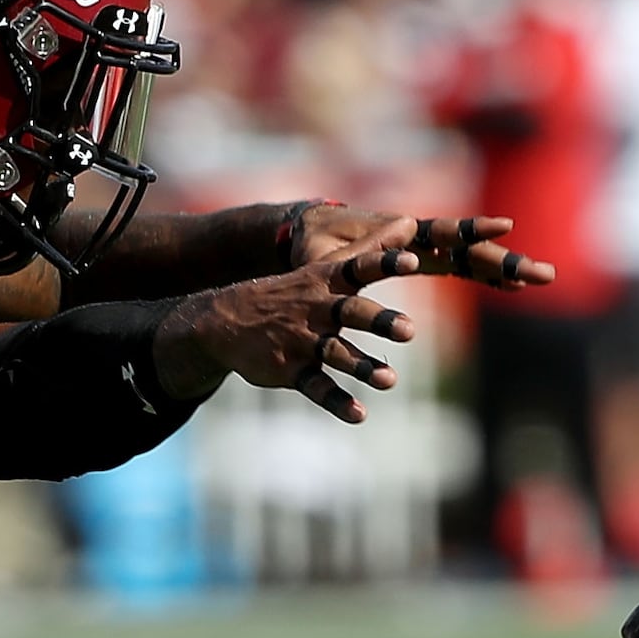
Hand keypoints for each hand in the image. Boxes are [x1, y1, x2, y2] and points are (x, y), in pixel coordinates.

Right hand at [158, 245, 418, 422]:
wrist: (224, 320)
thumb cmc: (291, 292)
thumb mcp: (325, 268)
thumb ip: (370, 250)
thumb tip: (410, 222)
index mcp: (326, 282)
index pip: (360, 267)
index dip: (385, 262)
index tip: (413, 260)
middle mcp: (317, 310)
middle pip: (351, 312)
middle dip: (380, 320)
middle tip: (409, 330)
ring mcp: (302, 341)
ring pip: (336, 353)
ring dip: (362, 366)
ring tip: (390, 381)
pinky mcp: (291, 370)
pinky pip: (316, 387)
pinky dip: (336, 402)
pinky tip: (359, 415)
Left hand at [289, 206, 560, 291]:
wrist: (309, 233)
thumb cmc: (313, 246)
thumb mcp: (324, 257)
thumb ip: (345, 258)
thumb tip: (363, 257)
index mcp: (400, 232)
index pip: (444, 230)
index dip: (474, 229)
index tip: (507, 226)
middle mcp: (419, 238)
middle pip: (471, 249)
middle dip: (508, 260)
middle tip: (545, 273)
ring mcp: (425, 249)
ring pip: (472, 258)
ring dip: (506, 269)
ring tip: (540, 278)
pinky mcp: (423, 260)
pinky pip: (461, 268)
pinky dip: (486, 276)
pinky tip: (511, 286)